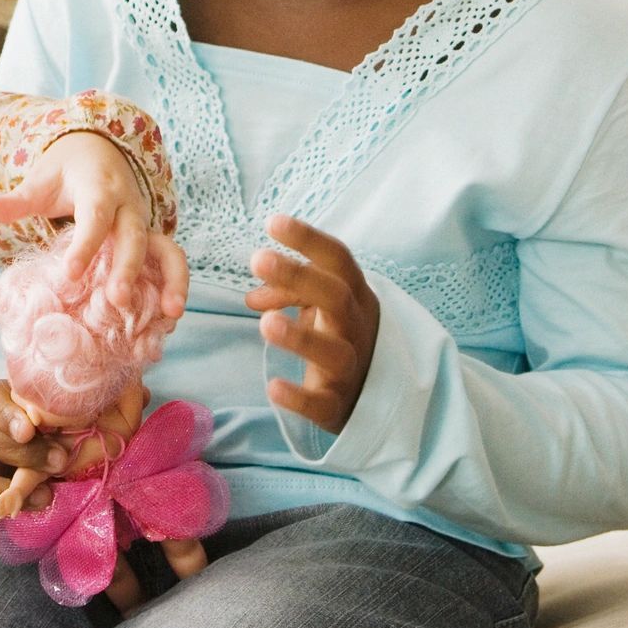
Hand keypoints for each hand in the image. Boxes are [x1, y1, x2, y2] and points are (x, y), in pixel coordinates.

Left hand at [0, 131, 190, 321]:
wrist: (100, 151)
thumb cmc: (65, 174)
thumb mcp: (39, 182)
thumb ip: (14, 201)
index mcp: (99, 189)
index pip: (95, 216)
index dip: (85, 245)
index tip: (70, 274)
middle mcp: (128, 206)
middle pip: (134, 236)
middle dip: (128, 268)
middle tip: (117, 301)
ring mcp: (145, 224)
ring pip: (167, 249)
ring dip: (172, 281)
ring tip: (170, 315)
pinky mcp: (153, 241)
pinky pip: (170, 263)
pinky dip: (174, 289)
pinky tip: (169, 321)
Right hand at [0, 378, 66, 536]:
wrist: (34, 454)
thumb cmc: (46, 427)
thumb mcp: (51, 415)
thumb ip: (57, 420)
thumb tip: (73, 443)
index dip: (8, 417)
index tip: (30, 431)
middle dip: (21, 455)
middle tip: (58, 463)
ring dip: (5, 493)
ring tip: (44, 496)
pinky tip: (17, 517)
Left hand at [245, 213, 380, 434]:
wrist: (374, 394)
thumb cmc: (340, 335)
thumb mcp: (322, 306)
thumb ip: (289, 292)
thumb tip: (253, 294)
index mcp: (355, 295)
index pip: (338, 260)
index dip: (308, 240)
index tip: (272, 222)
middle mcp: (356, 327)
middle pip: (336, 296)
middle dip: (299, 276)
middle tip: (258, 258)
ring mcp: (351, 366)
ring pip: (334, 351)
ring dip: (300, 336)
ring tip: (263, 322)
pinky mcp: (338, 405)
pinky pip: (322, 402)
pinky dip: (299, 397)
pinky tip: (273, 387)